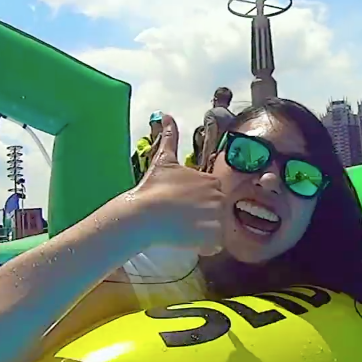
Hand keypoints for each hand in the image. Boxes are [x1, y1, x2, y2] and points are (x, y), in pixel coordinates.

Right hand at [129, 114, 223, 254]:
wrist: (142, 215)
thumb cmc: (151, 189)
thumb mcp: (163, 161)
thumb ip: (169, 138)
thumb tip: (166, 115)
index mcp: (211, 180)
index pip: (213, 196)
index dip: (198, 203)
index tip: (181, 206)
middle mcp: (219, 196)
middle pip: (216, 213)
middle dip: (201, 218)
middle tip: (180, 219)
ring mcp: (218, 217)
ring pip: (216, 229)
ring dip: (202, 232)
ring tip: (182, 229)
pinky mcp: (213, 236)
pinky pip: (214, 245)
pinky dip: (203, 246)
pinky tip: (187, 240)